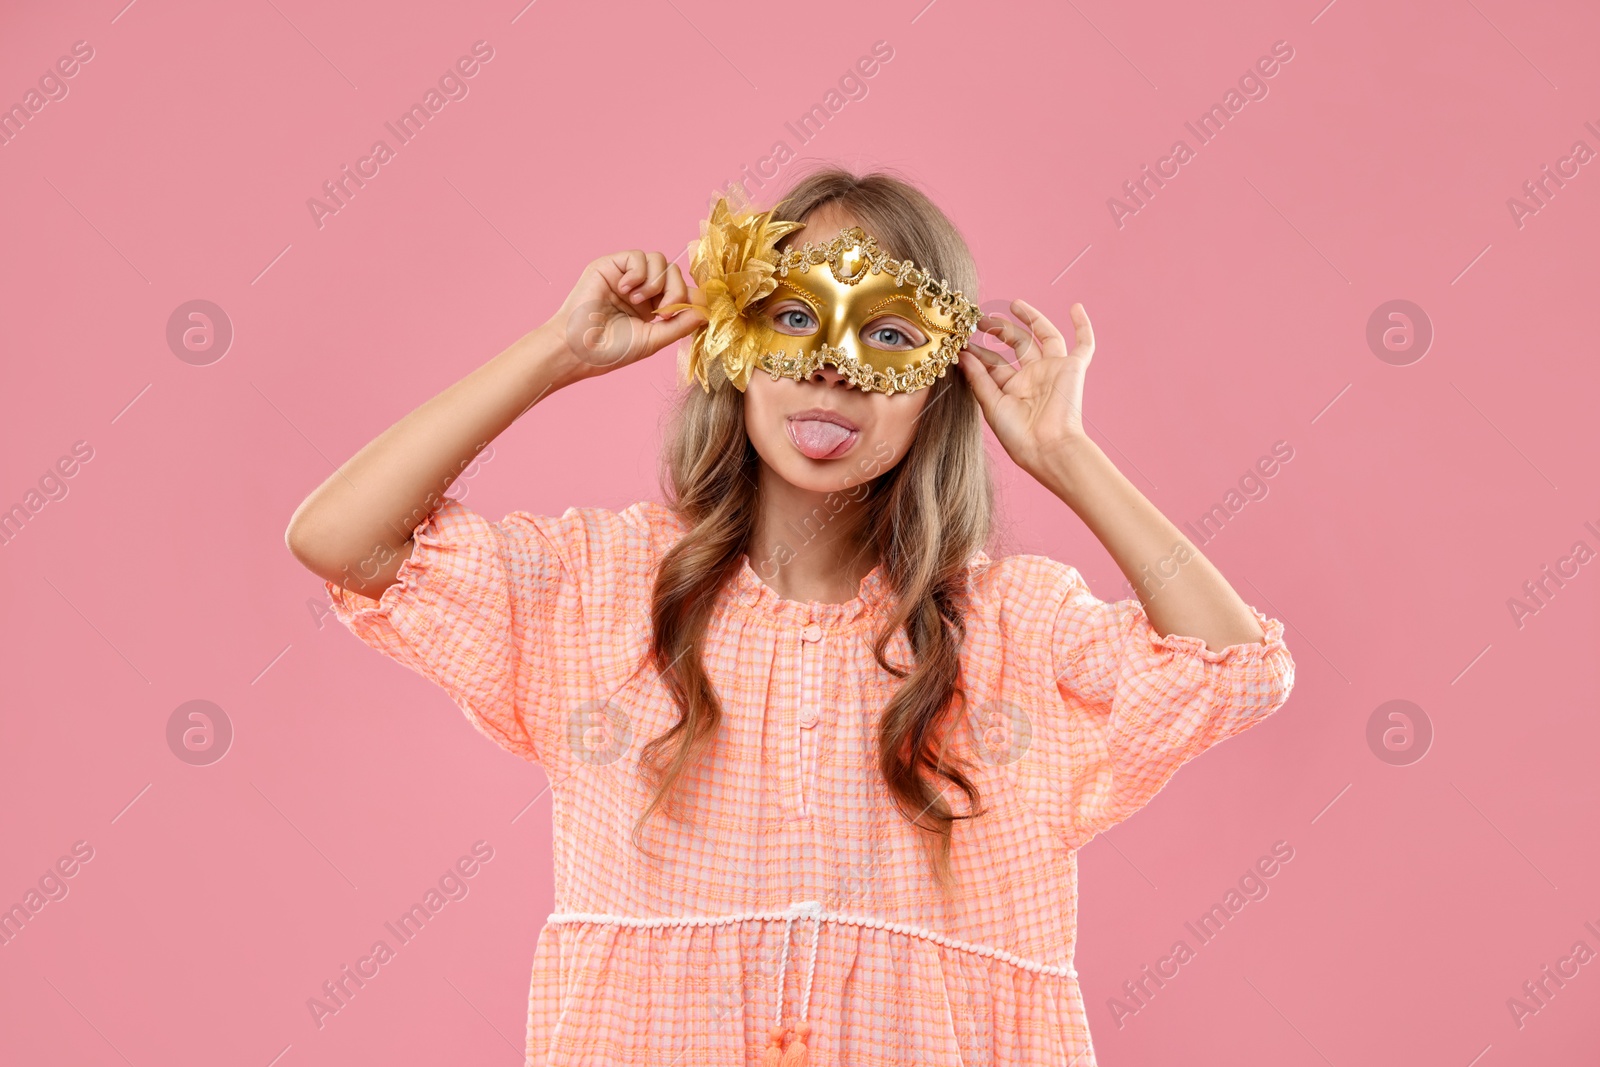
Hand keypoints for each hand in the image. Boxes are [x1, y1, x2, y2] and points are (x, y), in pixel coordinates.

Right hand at [542, 249, 706, 385]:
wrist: (580, 348)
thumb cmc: (612, 350)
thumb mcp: (654, 340)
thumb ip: (680, 324)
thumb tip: (706, 310)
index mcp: (653, 308)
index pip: (682, 291)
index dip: (692, 296)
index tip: (693, 310)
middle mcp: (642, 290)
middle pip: (675, 274)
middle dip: (675, 292)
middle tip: (662, 313)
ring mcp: (627, 276)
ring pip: (660, 261)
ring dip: (656, 282)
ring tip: (638, 302)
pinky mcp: (612, 265)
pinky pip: (638, 256)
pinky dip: (638, 273)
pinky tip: (625, 290)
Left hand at [958, 299, 1095, 475]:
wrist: (1048, 447)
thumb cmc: (1018, 435)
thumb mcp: (991, 404)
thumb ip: (978, 377)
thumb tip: (963, 354)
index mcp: (1011, 388)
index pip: (993, 362)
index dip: (978, 350)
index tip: (962, 339)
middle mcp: (1032, 376)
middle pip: (1016, 344)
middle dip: (999, 330)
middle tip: (983, 319)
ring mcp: (1053, 370)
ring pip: (1043, 336)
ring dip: (1031, 318)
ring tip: (1014, 304)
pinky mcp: (1073, 368)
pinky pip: (1084, 344)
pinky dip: (1083, 326)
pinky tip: (1076, 307)